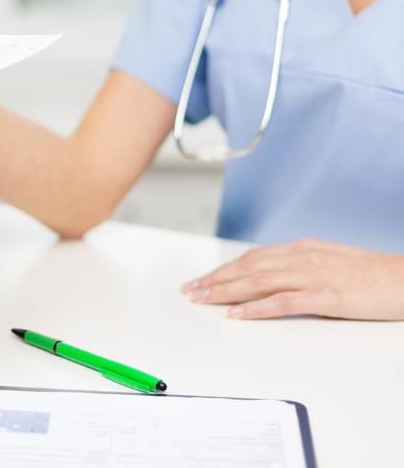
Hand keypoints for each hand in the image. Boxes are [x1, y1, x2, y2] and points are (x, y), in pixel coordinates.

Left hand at [182, 238, 403, 320]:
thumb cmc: (373, 275)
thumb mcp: (331, 262)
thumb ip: (302, 266)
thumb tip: (274, 275)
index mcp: (302, 248)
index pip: (252, 257)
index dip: (224, 268)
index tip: (203, 279)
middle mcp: (302, 257)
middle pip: (248, 267)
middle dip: (215, 279)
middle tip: (190, 290)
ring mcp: (313, 275)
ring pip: (257, 281)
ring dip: (226, 291)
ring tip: (203, 300)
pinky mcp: (326, 296)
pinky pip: (282, 302)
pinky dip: (255, 308)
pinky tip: (236, 314)